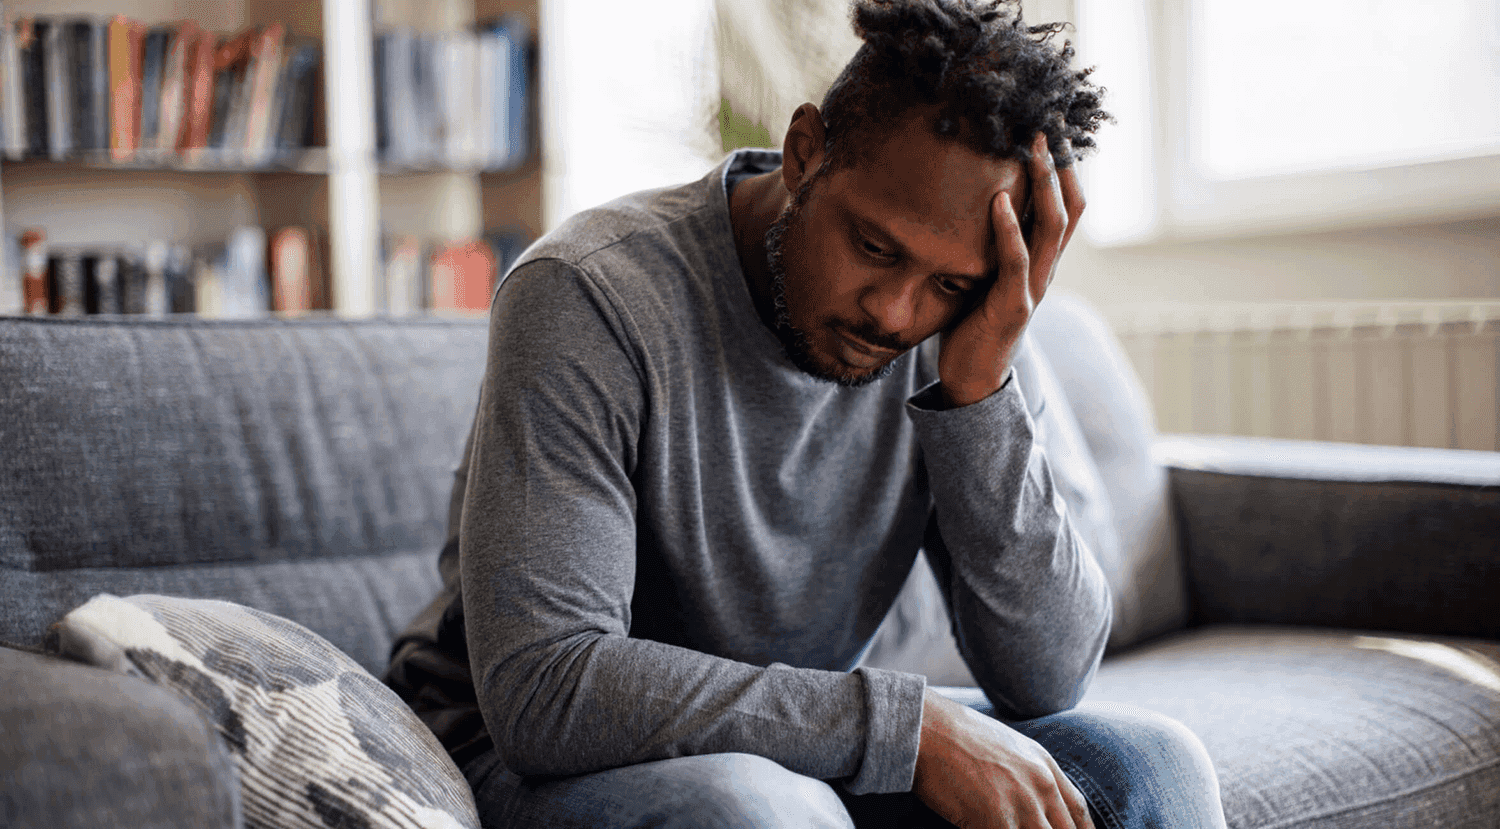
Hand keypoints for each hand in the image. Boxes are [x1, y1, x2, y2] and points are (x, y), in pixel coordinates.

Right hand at [913, 689, 1093, 828]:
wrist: (926, 728)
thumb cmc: (956, 735)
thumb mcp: (1007, 746)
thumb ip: (1028, 773)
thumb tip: (1033, 801)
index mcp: (1045, 766)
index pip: (1078, 813)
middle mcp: (1041, 785)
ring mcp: (1021, 804)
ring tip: (1003, 828)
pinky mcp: (996, 820)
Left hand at [936, 131, 1085, 407]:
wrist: (972, 378)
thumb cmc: (973, 321)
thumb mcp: (985, 274)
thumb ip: (990, 243)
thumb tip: (973, 198)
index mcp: (1042, 261)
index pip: (1067, 206)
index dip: (1066, 168)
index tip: (1052, 127)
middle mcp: (1046, 270)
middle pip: (1070, 208)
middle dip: (1061, 164)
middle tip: (1046, 122)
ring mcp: (1033, 288)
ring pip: (1052, 227)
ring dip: (1044, 184)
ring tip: (1032, 147)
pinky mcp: (1012, 306)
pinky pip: (1016, 261)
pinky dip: (1009, 229)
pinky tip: (998, 199)